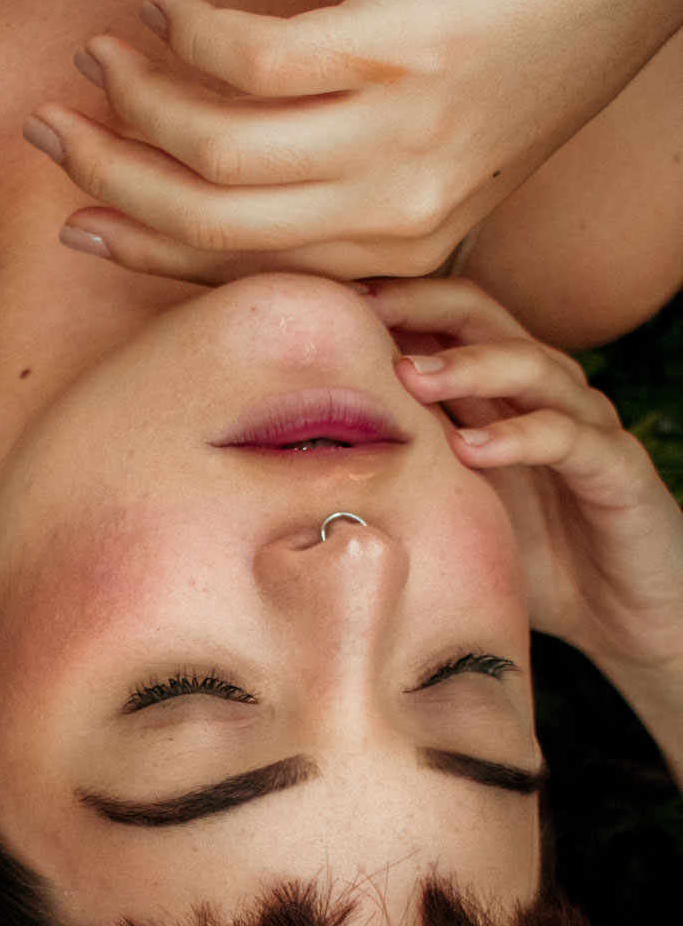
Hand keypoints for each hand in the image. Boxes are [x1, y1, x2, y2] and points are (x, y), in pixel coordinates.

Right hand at [24, 0, 682, 284]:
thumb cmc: (535, 55)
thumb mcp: (441, 155)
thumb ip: (352, 193)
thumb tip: (228, 183)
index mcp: (393, 257)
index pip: (235, 267)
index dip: (140, 240)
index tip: (70, 214)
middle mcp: (389, 219)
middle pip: (206, 220)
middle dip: (109, 176)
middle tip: (45, 129)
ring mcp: (395, 141)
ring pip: (216, 151)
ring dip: (136, 100)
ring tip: (98, 55)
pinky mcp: (398, 54)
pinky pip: (254, 59)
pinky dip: (193, 34)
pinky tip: (167, 9)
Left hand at [368, 277, 682, 773]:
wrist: (626, 617)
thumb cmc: (534, 563)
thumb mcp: (452, 515)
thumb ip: (402, 479)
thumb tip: (300, 478)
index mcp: (498, 398)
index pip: (446, 325)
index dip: (393, 308)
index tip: (326, 308)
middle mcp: (543, 396)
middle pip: (488, 320)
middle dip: (424, 309)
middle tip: (365, 313)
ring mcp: (585, 427)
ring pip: (532, 367)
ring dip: (469, 366)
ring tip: (409, 374)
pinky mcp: (618, 470)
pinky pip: (570, 440)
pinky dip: (520, 438)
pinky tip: (472, 447)